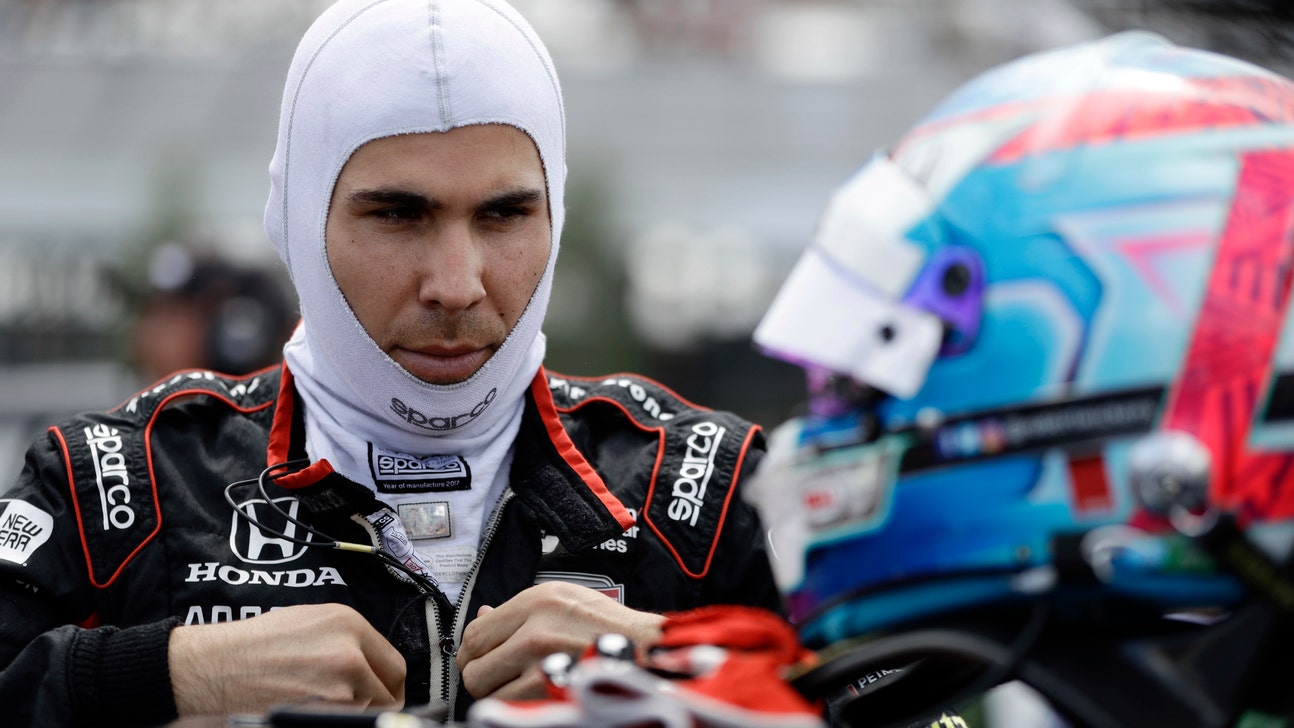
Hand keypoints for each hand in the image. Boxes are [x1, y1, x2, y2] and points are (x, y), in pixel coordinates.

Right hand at [168, 602, 405, 715]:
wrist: (211, 667)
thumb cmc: (252, 645)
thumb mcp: (308, 622)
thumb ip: (348, 640)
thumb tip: (373, 664)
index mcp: (349, 624)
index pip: (394, 665)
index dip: (389, 683)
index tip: (382, 692)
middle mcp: (350, 653)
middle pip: (388, 692)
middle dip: (378, 702)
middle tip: (361, 707)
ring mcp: (339, 688)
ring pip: (367, 711)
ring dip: (354, 712)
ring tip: (325, 706)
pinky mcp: (321, 714)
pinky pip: (343, 722)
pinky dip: (334, 720)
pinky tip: (314, 714)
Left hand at [456, 581, 664, 699]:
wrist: (650, 654)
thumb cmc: (614, 628)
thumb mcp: (567, 599)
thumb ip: (522, 610)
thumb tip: (483, 615)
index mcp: (539, 602)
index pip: (474, 632)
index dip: (472, 650)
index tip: (478, 656)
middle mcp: (538, 630)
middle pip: (474, 663)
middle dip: (480, 674)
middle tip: (495, 675)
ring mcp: (544, 665)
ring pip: (487, 690)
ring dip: (498, 692)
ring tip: (519, 684)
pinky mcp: (551, 693)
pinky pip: (511, 706)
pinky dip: (516, 705)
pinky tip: (535, 695)